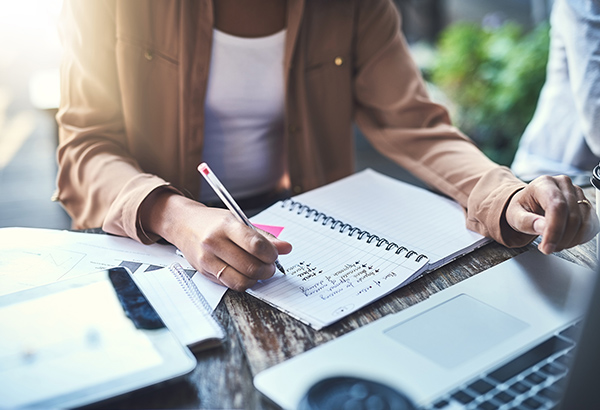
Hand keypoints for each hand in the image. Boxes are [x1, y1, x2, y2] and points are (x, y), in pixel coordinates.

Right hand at [141, 191, 291, 290]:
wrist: (183, 224)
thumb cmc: (213, 222)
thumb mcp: (238, 220)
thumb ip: (263, 236)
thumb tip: (286, 248)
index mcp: (226, 225)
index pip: (255, 245)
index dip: (271, 254)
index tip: (275, 255)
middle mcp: (214, 242)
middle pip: (250, 266)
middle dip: (267, 269)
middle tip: (270, 266)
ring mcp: (208, 259)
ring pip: (241, 280)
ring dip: (256, 279)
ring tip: (259, 271)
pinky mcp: (204, 272)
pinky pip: (230, 284)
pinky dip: (243, 282)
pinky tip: (245, 273)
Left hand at [505, 175, 598, 253]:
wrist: (529, 204)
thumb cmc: (522, 208)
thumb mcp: (515, 215)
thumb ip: (526, 221)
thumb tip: (542, 227)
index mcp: (544, 183)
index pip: (557, 206)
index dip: (554, 230)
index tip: (547, 247)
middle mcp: (564, 185)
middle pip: (572, 216)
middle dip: (561, 239)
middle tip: (547, 248)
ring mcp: (578, 194)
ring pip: (584, 223)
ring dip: (570, 240)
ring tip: (554, 243)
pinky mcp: (586, 205)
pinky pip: (590, 226)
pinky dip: (579, 238)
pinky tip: (564, 240)